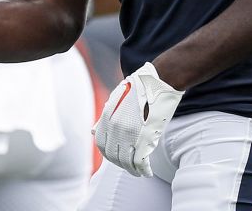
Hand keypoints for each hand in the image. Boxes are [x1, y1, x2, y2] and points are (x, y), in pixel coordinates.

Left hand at [93, 62, 183, 176]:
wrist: (159, 80)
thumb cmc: (140, 87)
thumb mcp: (117, 98)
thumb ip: (105, 117)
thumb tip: (92, 131)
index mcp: (107, 116)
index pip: (101, 143)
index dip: (108, 154)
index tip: (116, 158)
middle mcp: (116, 127)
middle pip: (113, 155)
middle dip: (120, 164)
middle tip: (129, 168)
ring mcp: (130, 133)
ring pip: (126, 161)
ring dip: (132, 170)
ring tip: (138, 173)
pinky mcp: (146, 137)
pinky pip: (141, 161)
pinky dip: (144, 170)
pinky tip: (147, 172)